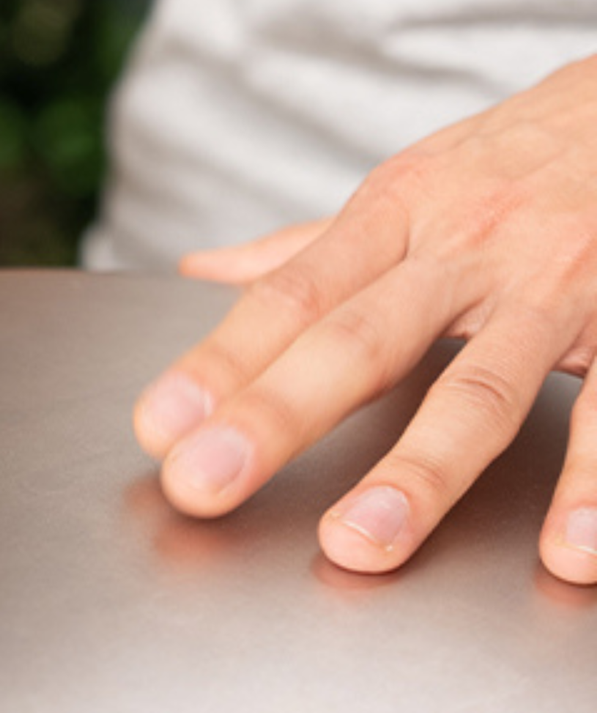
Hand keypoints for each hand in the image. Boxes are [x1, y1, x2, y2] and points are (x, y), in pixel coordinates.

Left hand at [132, 56, 596, 586]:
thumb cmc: (514, 160)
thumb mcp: (406, 185)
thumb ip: (308, 247)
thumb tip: (202, 271)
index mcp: (394, 217)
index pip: (289, 297)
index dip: (219, 361)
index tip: (159, 424)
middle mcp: (463, 252)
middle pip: (357, 342)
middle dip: (274, 416)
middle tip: (203, 485)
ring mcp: (551, 289)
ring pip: (477, 388)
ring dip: (419, 472)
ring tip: (361, 544)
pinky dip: (592, 485)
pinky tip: (565, 552)